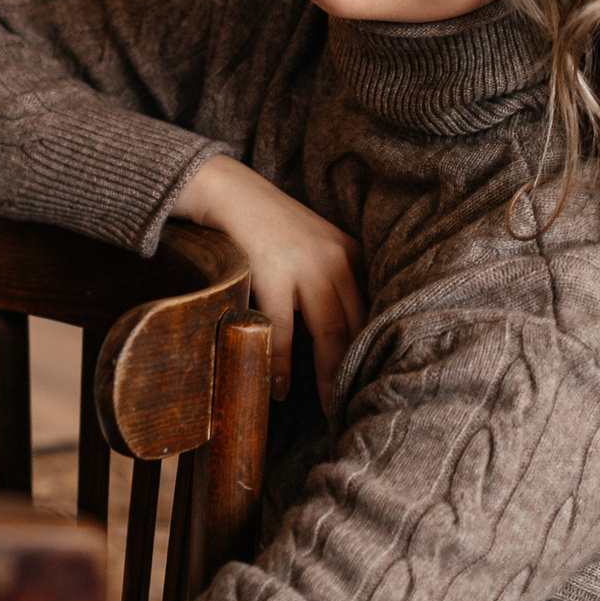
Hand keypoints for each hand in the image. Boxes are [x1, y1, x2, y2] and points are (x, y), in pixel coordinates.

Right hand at [176, 154, 366, 405]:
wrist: (225, 190)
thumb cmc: (266, 225)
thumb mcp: (311, 244)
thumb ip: (331, 279)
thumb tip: (340, 336)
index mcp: (350, 252)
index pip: (372, 310)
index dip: (374, 351)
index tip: (374, 383)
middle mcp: (336, 258)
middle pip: (357, 326)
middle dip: (357, 371)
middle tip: (358, 408)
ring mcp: (306, 265)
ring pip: (330, 332)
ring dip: (329, 378)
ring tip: (329, 410)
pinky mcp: (274, 272)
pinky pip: (283, 329)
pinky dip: (283, 363)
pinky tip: (281, 388)